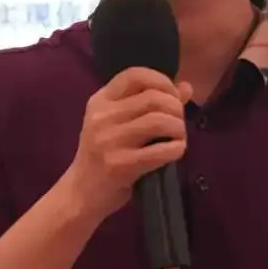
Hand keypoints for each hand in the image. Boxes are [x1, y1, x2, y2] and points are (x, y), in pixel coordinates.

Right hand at [67, 67, 193, 223]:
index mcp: (100, 101)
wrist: (81, 193)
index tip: (173, 97)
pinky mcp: (120, 165)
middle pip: (153, 98)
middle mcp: (102, 116)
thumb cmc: (103, 156)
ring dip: (178, 128)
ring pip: (159, 121)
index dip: (162, 81)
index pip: (135, 75)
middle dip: (176, 109)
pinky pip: (160, 150)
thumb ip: (149, 104)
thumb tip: (186, 88)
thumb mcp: (118, 124)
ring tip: (178, 138)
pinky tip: (176, 152)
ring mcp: (109, 141)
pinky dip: (176, 149)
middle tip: (179, 123)